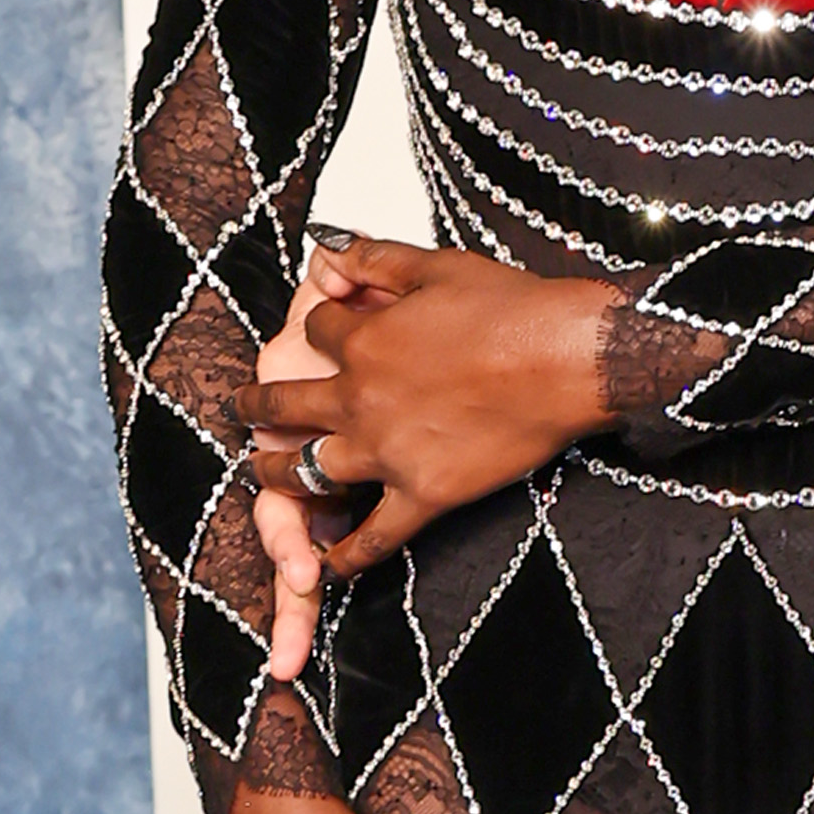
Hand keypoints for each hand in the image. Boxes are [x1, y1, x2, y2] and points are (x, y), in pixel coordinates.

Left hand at [245, 233, 618, 677]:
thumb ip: (373, 258)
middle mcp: (360, 397)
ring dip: (278, 473)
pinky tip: (329, 566)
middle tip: (246, 408)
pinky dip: (347, 555)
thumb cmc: (514, 309)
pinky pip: (374, 535)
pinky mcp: (423, 494)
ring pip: (307, 470)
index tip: (326, 327)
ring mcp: (387, 451)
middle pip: (285, 403)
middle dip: (259, 404)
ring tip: (264, 475)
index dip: (319, 326)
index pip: (316, 332)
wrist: (567, 359)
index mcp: (364, 339)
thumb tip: (325, 248)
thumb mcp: (435, 264)